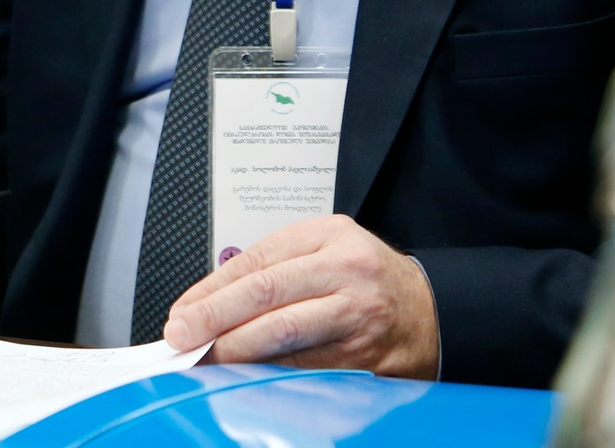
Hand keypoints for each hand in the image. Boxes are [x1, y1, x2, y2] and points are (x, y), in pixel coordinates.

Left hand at [160, 215, 438, 378]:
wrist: (433, 312)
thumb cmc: (369, 279)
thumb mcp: (327, 248)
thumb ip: (276, 266)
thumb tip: (212, 301)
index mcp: (329, 237)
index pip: (257, 262)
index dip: (212, 289)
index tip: (183, 311)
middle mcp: (344, 273)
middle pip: (266, 295)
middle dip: (214, 318)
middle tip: (181, 336)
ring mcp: (357, 318)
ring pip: (284, 336)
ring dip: (236, 351)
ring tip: (205, 359)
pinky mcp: (366, 359)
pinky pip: (308, 369)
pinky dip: (271, 374)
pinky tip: (246, 376)